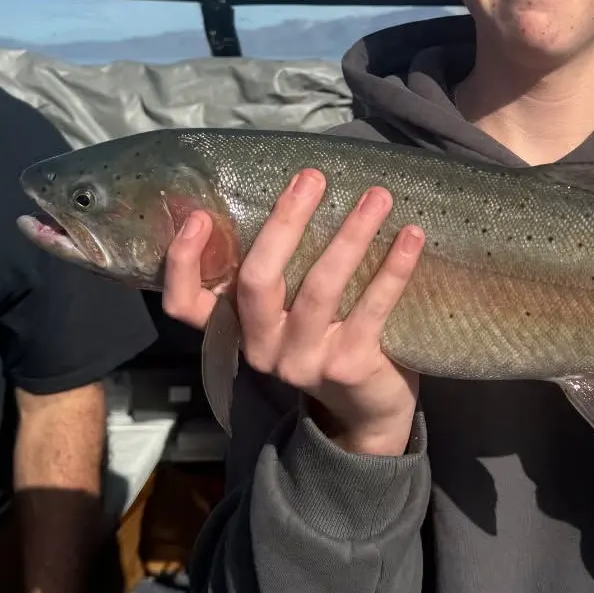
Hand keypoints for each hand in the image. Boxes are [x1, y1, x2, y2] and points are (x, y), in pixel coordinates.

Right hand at [164, 170, 424, 456]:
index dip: (182, 263)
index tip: (197, 216)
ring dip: (351, 235)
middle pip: (258, 279)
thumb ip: (283, 275)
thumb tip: (297, 193)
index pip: (186, 305)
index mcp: (240, 329)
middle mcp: (263, 347)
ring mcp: (305, 359)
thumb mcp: (290, 316)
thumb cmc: (328, 343)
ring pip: (321, 287)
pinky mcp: (349, 365)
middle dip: (284, 222)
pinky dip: (394, 268)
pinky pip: (372, 308)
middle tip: (312, 178)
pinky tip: (411, 236)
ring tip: (378, 196)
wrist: (369, 414)